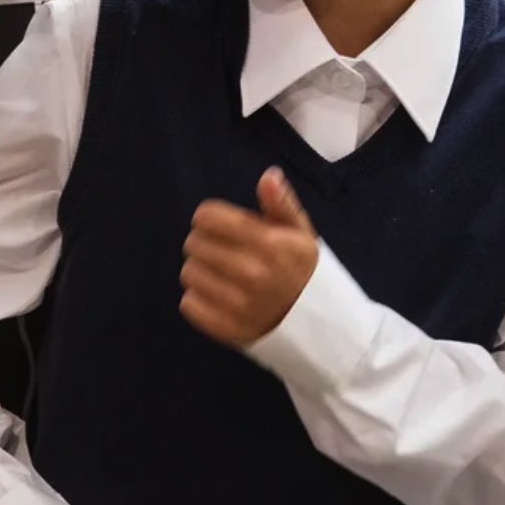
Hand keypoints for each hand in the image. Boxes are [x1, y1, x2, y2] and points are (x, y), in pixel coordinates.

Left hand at [180, 167, 320, 347]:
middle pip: (194, 244)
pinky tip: (218, 297)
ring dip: (201, 270)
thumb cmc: (302, 271)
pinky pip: (188, 304)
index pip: (208, 217)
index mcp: (270, 245)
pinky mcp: (226, 329)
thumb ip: (281, 203)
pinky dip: (198, 299)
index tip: (218, 225)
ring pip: (189, 273)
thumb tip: (268, 176)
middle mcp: (252, 274)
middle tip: (222, 252)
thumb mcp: (300, 233)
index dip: (209, 217)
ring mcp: (238, 305)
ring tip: (221, 275)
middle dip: (204, 243)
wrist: (316, 325)